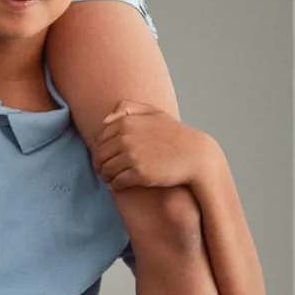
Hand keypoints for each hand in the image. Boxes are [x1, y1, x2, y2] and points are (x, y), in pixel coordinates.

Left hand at [93, 101, 210, 193]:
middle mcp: (126, 137)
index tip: (107, 158)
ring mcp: (132, 156)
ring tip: (113, 178)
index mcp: (126, 122)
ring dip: (107, 176)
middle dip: (101, 165)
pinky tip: (123, 184)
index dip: (101, 151)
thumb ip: (128, 108)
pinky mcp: (138, 173)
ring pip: (106, 170)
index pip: (100, 139)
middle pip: (100, 156)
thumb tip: (105, 120)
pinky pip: (117, 182)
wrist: (195, 155)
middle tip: (107, 171)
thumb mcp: (154, 112)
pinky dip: (117, 185)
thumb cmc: (175, 135)